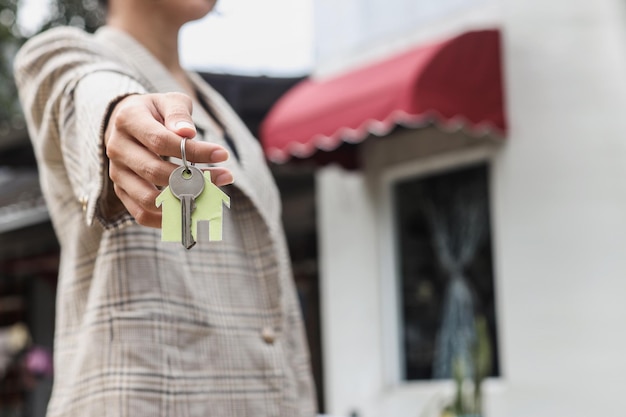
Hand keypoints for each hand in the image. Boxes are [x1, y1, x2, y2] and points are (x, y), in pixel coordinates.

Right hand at [104, 92, 233, 227]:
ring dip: (183, 201)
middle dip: (194, 177)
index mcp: (128, 120)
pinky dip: (167, 219)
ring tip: (211, 195)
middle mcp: (117, 148)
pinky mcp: (121, 191)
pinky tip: (192, 211)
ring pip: (148, 198)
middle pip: (155, 171)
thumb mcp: (168, 101)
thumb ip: (179, 113)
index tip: (222, 154)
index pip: (161, 141)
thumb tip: (187, 133)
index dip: (193, 151)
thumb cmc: (155, 112)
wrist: (125, 122)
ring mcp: (117, 173)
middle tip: (225, 176)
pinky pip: (141, 214)